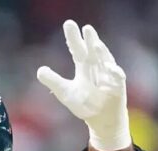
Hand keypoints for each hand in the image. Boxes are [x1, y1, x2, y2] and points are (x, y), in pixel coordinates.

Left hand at [37, 20, 130, 150]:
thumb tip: (40, 70)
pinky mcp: (117, 86)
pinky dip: (113, 72)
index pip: (77, 49)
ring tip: (95, 43)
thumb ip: (54, 81)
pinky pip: (116, 77)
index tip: (69, 24)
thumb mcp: (65, 92)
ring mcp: (108, 75)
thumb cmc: (84, 104)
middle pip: (92, 50)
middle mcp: (96, 67)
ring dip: (101, 52)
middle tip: (86, 27)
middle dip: (90, 39)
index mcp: (83, 67)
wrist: (100, 120)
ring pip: (105, 60)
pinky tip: (108, 67)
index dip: (73, 38)